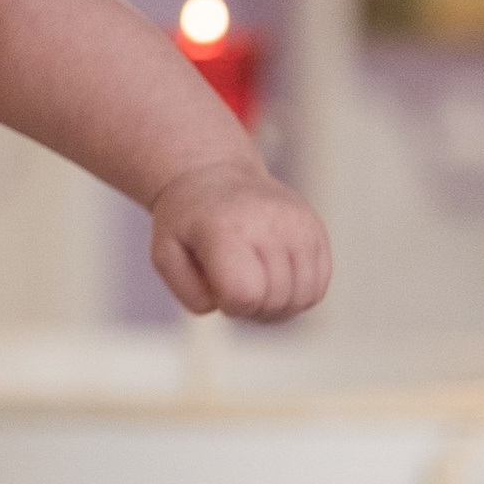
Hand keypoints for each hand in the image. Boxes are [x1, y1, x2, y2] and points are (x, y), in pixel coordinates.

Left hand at [150, 160, 329, 320]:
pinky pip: (317, 288)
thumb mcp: (166, 255)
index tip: (216, 284)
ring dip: (276, 307)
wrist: (214, 175)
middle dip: (251, 309)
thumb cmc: (188, 223)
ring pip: (302, 299)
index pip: (244, 293)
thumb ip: (190, 292)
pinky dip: (297, 296)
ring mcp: (299, 225)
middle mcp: (269, 222)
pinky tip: (273, 281)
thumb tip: (232, 305)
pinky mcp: (316, 230)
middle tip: (233, 285)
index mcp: (226, 228)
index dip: (229, 305)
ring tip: (254, 285)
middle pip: (274, 301)